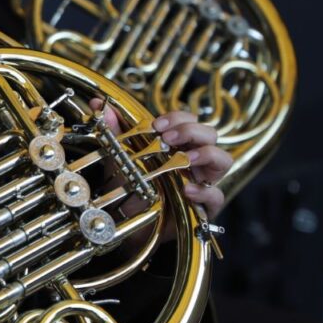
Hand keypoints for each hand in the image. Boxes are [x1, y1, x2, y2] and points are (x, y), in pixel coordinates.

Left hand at [90, 100, 231, 220]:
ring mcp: (203, 181)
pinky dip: (204, 191)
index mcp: (178, 143)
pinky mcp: (204, 207)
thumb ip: (113, 129)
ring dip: (207, 154)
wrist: (127, 218)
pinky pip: (216, 196)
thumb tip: (99, 103)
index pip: (189, 120)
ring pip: (223, 160)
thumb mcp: (120, 155)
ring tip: (188, 158)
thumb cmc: (130, 183)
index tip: (157, 125)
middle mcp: (195, 159)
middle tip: (169, 138)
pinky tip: (187, 189)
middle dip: (191, 131)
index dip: (177, 118)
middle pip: (210, 134)